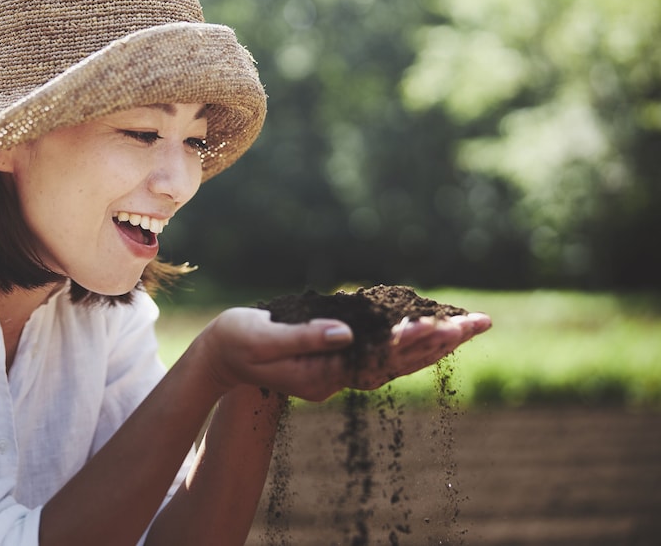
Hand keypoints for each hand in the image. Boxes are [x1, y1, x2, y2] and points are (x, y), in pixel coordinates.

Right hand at [195, 308, 490, 401]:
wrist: (221, 358)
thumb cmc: (236, 341)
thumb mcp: (264, 338)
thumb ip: (305, 338)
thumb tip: (346, 333)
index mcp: (322, 373)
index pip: (377, 357)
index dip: (409, 340)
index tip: (440, 325)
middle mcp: (338, 377)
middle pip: (399, 362)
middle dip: (440, 342)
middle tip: (481, 323)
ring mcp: (339, 372)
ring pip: (396, 361)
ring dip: (434, 344)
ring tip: (469, 327)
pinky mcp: (337, 361)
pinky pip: (383, 355)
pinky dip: (409, 344)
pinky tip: (430, 333)